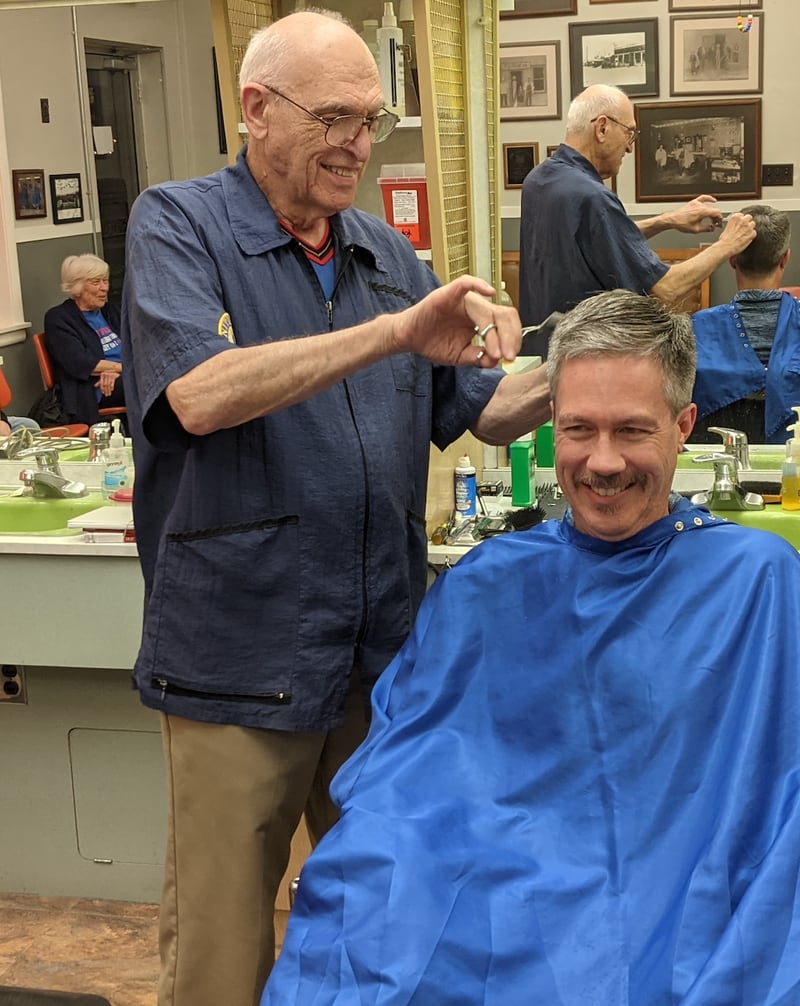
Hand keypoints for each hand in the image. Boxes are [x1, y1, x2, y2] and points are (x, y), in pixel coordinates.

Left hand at [95, 371, 118, 396]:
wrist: (113, 371)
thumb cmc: (107, 375)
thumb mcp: (103, 378)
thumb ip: (99, 382)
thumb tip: (95, 386)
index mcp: (102, 375)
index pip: (101, 383)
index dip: (102, 388)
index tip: (103, 393)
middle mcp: (106, 375)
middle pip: (105, 385)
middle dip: (106, 390)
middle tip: (106, 395)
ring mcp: (110, 375)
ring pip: (109, 384)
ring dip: (109, 390)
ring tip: (109, 394)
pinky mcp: (114, 376)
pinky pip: (112, 382)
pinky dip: (112, 387)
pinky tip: (111, 390)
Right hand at [388, 275, 521, 368]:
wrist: (409, 338)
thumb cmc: (433, 342)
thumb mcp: (460, 356)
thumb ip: (477, 357)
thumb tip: (494, 360)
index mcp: (482, 320)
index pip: (506, 324)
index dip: (513, 339)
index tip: (511, 357)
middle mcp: (476, 308)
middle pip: (503, 315)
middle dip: (509, 337)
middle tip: (507, 355)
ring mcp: (463, 300)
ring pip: (488, 310)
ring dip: (494, 331)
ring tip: (493, 350)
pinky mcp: (448, 294)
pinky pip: (465, 283)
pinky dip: (478, 284)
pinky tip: (488, 292)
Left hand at [671, 194, 723, 233]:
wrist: (672, 220)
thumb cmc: (681, 224)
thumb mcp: (696, 230)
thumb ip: (706, 229)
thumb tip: (712, 229)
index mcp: (703, 212)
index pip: (717, 213)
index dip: (720, 219)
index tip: (718, 224)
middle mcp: (701, 206)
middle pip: (714, 210)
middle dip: (716, 217)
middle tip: (714, 224)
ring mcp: (697, 203)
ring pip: (709, 206)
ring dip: (712, 212)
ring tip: (711, 218)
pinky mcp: (693, 202)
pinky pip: (703, 198)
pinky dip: (709, 199)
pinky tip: (713, 201)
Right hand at [717, 211, 756, 254]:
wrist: (726, 247)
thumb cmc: (724, 239)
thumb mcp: (726, 227)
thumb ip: (733, 224)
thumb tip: (736, 225)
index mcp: (735, 217)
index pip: (741, 214)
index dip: (740, 220)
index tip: (739, 223)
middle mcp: (743, 220)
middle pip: (749, 217)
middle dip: (747, 221)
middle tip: (743, 227)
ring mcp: (748, 227)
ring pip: (753, 224)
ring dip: (750, 228)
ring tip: (744, 233)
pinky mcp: (752, 234)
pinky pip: (754, 233)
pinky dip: (751, 235)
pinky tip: (745, 238)